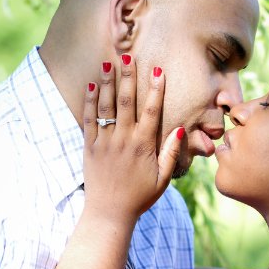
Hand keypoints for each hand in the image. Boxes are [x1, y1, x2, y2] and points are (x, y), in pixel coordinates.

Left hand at [83, 56, 183, 220]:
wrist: (109, 213)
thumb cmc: (140, 198)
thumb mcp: (163, 179)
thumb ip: (171, 153)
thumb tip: (179, 129)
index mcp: (144, 146)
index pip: (151, 111)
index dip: (155, 89)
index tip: (157, 70)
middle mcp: (124, 140)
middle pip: (127, 101)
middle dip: (128, 76)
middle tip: (128, 55)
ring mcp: (105, 142)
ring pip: (107, 106)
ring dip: (107, 82)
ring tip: (108, 62)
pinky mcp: (90, 147)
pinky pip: (90, 120)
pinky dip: (90, 102)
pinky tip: (91, 86)